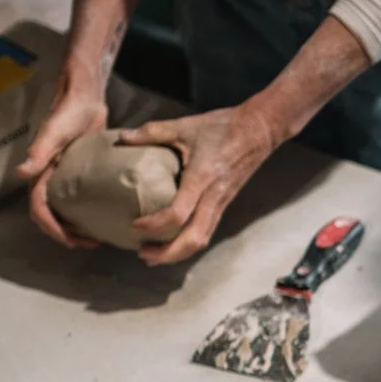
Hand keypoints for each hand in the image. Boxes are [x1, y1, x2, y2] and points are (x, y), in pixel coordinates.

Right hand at [17, 83, 109, 248]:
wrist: (85, 94)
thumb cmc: (68, 110)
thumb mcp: (54, 131)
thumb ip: (39, 152)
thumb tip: (21, 174)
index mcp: (40, 171)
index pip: (39, 208)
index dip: (51, 228)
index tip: (71, 241)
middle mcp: (50, 176)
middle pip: (49, 214)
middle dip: (63, 234)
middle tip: (87, 244)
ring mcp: (64, 175)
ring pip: (63, 210)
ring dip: (74, 227)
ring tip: (94, 238)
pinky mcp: (79, 172)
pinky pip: (79, 198)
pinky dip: (86, 213)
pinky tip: (104, 218)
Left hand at [120, 102, 282, 264]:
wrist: (257, 131)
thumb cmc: (221, 127)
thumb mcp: (184, 126)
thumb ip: (152, 132)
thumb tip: (122, 137)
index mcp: (201, 178)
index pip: (178, 214)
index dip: (154, 225)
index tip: (135, 224)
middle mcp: (213, 197)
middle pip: (192, 240)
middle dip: (167, 254)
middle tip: (142, 254)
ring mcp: (220, 204)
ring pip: (201, 240)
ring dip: (177, 254)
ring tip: (153, 255)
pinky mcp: (223, 205)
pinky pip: (206, 232)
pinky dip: (187, 244)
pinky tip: (172, 242)